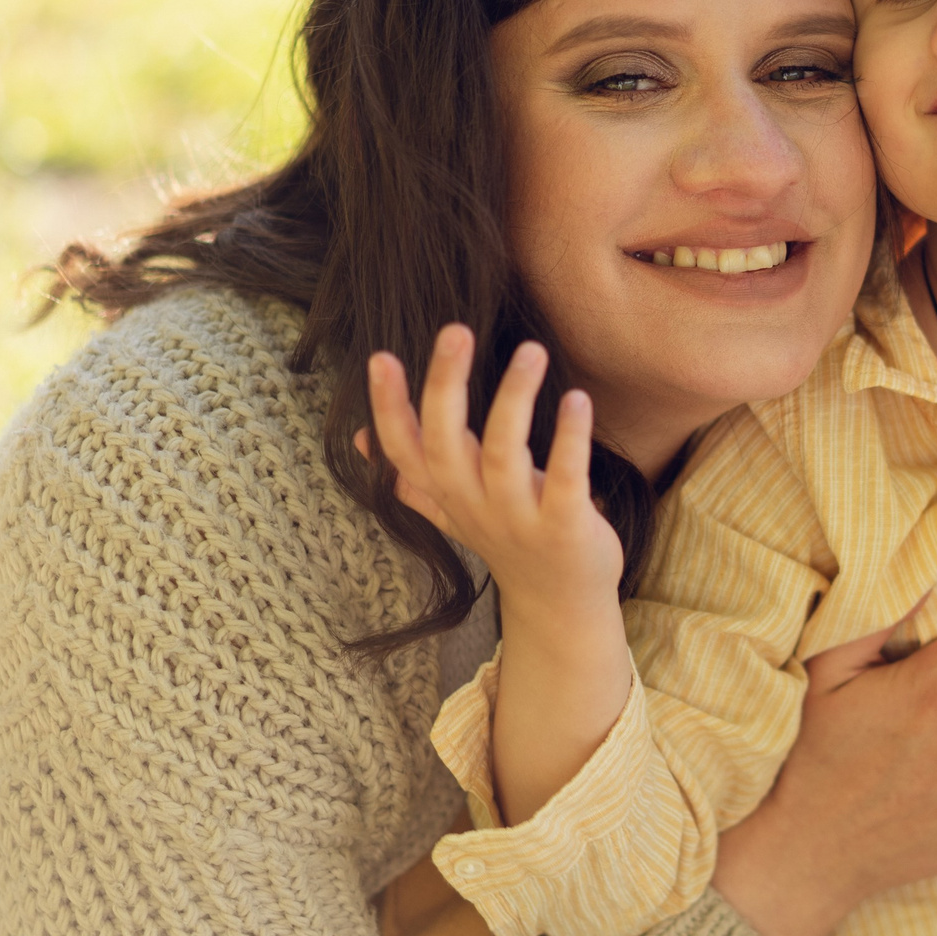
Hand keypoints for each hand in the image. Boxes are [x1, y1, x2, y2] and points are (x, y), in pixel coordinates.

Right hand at [363, 325, 623, 619]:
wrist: (560, 605)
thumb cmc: (510, 542)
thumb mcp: (454, 510)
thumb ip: (412, 475)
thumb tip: (359, 440)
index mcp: (446, 493)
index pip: (402, 450)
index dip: (388, 408)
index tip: (381, 358)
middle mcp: (474, 506)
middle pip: (445, 444)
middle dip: (446, 386)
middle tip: (456, 330)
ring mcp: (518, 519)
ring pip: (504, 456)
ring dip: (514, 399)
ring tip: (532, 350)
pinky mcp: (565, 528)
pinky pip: (564, 480)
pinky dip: (569, 440)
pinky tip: (577, 399)